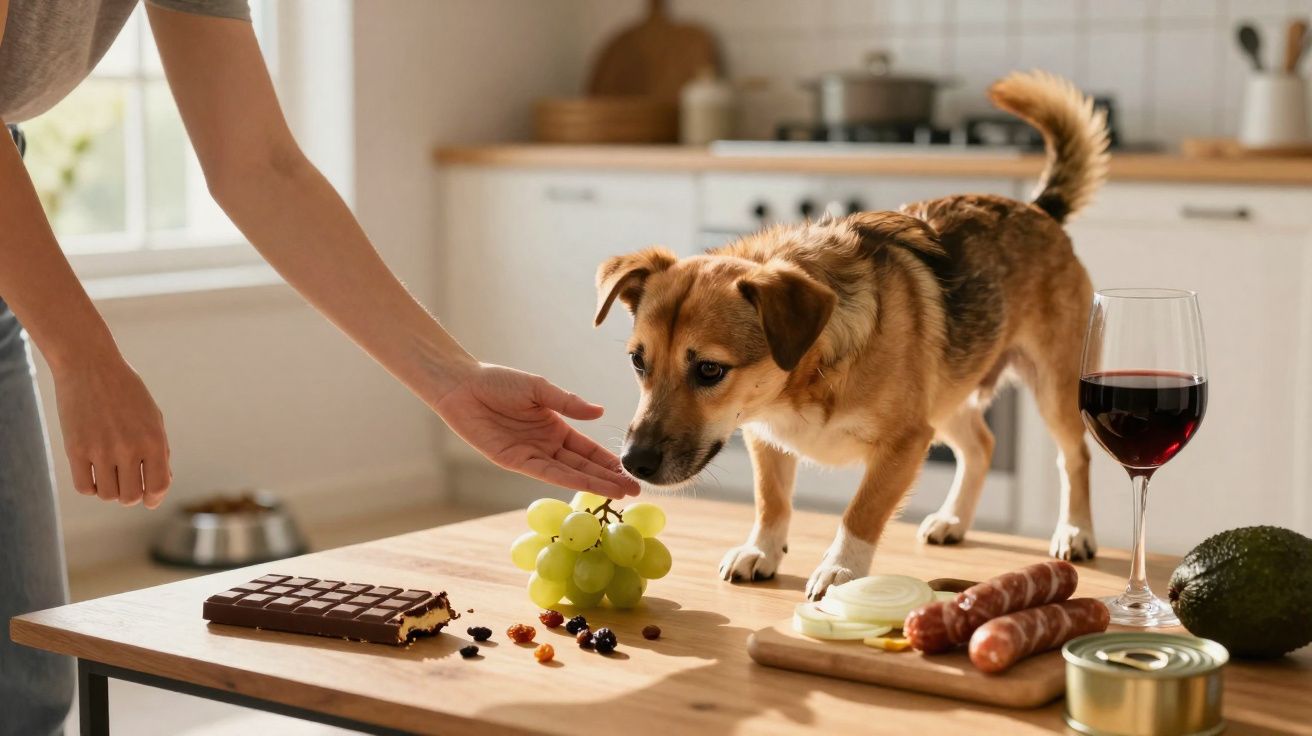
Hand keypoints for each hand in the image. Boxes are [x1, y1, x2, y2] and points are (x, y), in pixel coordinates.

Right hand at [51, 358, 170, 507]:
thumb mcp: (153, 418)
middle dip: (131, 495)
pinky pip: (84, 487)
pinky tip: (94, 473)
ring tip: (110, 474)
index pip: (158, 487)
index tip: (149, 499)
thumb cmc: (127, 393)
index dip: (154, 498)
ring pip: (107, 495)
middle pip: (130, 496)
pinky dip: (91, 486)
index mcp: (153, 440)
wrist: (90, 366)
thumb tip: (158, 487)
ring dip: (110, 490)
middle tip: (127, 483)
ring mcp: (100, 450)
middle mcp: (128, 448)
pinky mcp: (75, 449)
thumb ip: (159, 451)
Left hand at [433, 363, 639, 497]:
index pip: (588, 450)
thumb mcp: (540, 389)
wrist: (464, 386)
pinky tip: (588, 485)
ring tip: (620, 493)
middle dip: (609, 479)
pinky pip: (546, 473)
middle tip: (636, 492)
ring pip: (569, 473)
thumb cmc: (499, 383)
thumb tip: (600, 413)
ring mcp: (532, 455)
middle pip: (583, 466)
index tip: (629, 472)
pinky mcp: (515, 461)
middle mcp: (546, 446)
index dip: (608, 462)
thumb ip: (569, 403)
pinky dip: (568, 480)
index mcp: (555, 427)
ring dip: (594, 484)